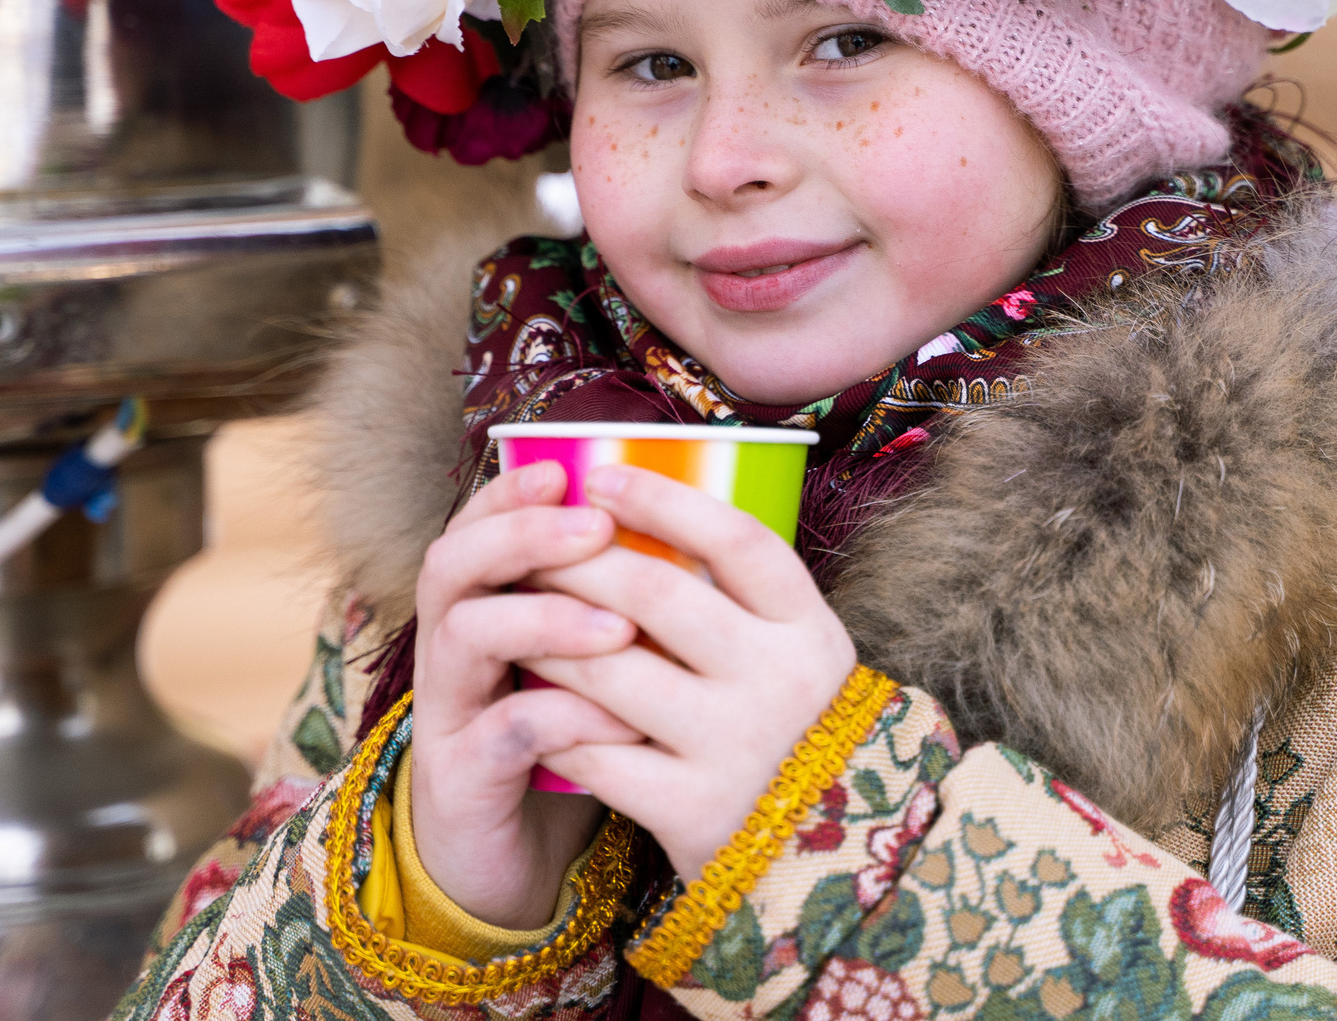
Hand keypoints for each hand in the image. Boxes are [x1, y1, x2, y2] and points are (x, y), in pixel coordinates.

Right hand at [409, 459, 646, 927]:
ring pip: (465, 637)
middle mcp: (450, 650)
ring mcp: (448, 714)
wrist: (503, 862)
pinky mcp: (462, 781)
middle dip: (522, 536)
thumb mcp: (582, 664)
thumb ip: (616, 604)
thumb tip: (702, 533)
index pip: (475, 525)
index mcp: (479, 607)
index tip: (565, 471)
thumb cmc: (561, 742)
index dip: (510, 493)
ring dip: (543, 618)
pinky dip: (566, 719)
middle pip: (451, 565)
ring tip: (618, 626)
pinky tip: (623, 721)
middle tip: (595, 528)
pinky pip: (504, 734)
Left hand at [521, 465, 859, 880]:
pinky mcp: (693, 810)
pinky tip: (526, 697)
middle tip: (529, 539)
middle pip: (656, 593)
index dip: (664, 501)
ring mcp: (737, 747)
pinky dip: (553, 720)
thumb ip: (737, 597)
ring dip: (547, 634)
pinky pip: (597, 751)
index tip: (601, 476)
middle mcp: (780, 680)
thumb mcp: (794, 652)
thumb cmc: (792, 728)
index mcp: (811, 629)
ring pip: (609, 670)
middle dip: (578, 558)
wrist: (824, 860)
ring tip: (512, 609)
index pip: (738, 541)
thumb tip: (639, 510)